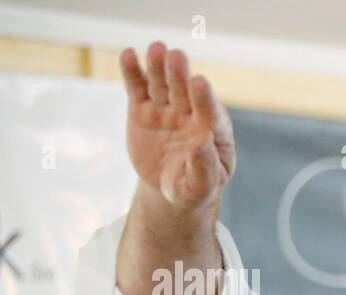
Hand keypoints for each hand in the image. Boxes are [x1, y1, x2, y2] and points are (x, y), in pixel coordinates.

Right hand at [119, 41, 234, 211]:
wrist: (170, 189)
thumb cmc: (194, 188)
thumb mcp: (202, 186)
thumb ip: (204, 165)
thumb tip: (202, 139)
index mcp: (213, 132)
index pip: (210, 112)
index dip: (204, 98)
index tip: (199, 82)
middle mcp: (191, 115)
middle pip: (185, 92)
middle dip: (180, 75)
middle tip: (176, 56)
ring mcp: (166, 109)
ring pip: (162, 85)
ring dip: (158, 66)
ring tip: (157, 48)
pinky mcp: (142, 109)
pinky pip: (137, 88)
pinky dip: (132, 72)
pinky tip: (128, 55)